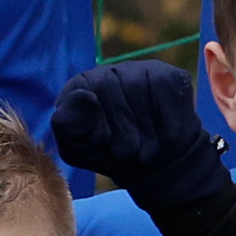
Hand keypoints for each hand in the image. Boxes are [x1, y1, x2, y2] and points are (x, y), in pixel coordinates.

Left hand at [50, 56, 232, 209]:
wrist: (158, 165)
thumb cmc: (112, 155)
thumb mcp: (79, 150)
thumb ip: (67, 125)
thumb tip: (85, 96)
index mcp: (79, 88)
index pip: (76, 95)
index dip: (91, 125)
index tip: (101, 141)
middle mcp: (107, 73)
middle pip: (107, 87)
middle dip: (120, 132)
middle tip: (126, 154)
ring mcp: (139, 70)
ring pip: (138, 89)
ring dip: (144, 133)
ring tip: (145, 150)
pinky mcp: (168, 76)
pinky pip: (166, 94)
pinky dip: (166, 125)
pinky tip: (163, 134)